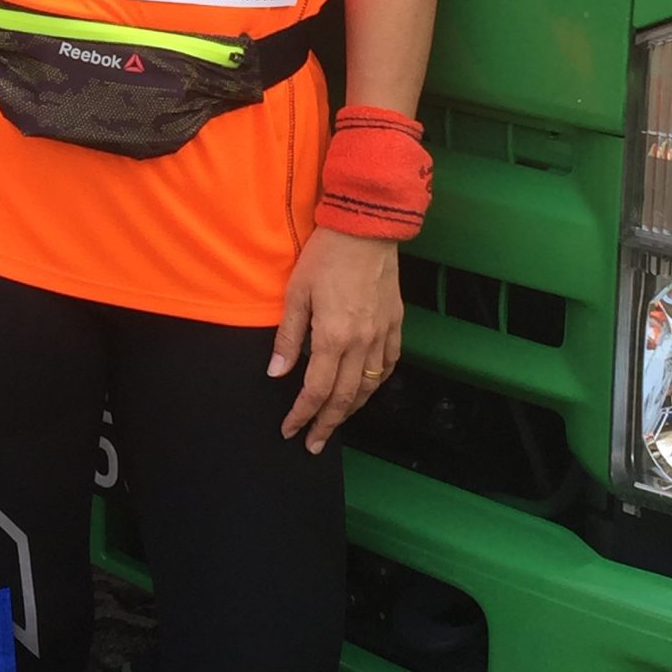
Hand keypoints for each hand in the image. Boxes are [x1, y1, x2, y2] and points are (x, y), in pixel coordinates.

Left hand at [269, 229, 402, 453]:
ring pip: (370, 385)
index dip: (302, 414)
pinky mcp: (396, 322)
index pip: (316, 390)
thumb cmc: (325, 255)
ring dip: (352, 409)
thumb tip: (276, 373)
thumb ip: (288, 337)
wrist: (366, 227)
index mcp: (333, 337)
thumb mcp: (296, 293)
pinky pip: (390, 363)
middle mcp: (362, 343)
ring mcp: (382, 334)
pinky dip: (377, 383)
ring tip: (336, 422)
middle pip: (345, 397)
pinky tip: (367, 388)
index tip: (290, 431)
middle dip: (327, 424)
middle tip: (313, 444)